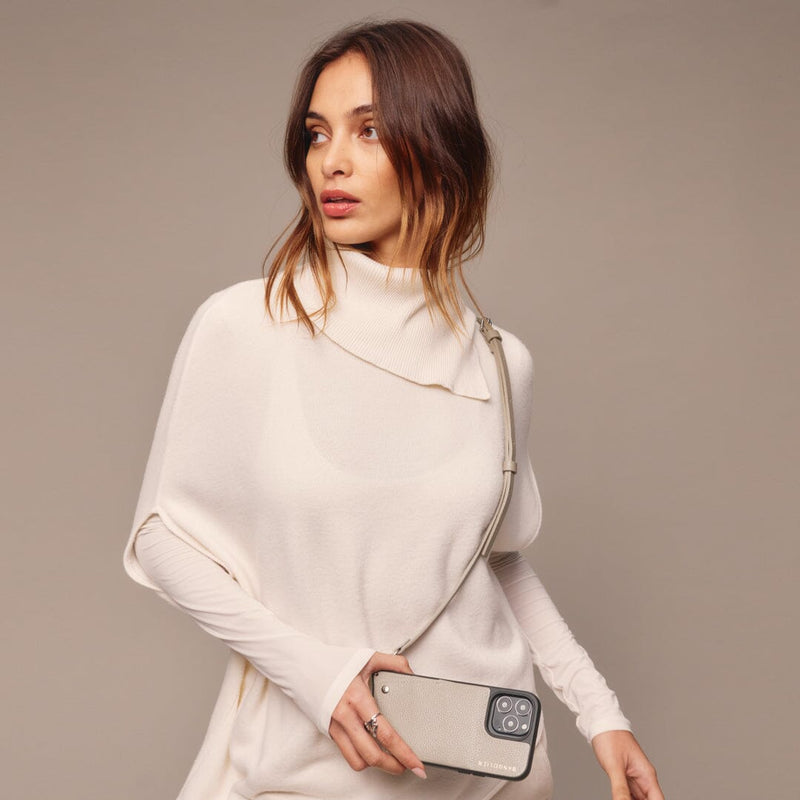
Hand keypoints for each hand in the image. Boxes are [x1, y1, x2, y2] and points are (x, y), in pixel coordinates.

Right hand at [329, 651, 426, 778]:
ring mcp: (335, 726)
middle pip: (372, 755)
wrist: (302, 665)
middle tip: (408, 766)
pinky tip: (372, 751)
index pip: (385, 733)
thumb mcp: (368, 657)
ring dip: (377, 765)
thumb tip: (411, 674)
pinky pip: (347, 754)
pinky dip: (362, 758)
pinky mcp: (329, 731)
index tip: (415, 762)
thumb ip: (394, 663)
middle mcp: (346, 716)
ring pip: (358, 761)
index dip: (403, 752)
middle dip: (394, 766)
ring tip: (392, 761)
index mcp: (358, 698)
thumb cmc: (333, 662)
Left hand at [591, 730, 663, 799]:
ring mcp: (634, 777)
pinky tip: (619, 799)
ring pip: (639, 799)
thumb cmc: (610, 737)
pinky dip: (626, 799)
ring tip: (621, 799)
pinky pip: (629, 794)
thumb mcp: (614, 765)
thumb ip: (620, 789)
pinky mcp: (625, 776)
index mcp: (647, 775)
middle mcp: (643, 778)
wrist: (600, 722)